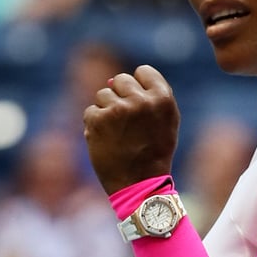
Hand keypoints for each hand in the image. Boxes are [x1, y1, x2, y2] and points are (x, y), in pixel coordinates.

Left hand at [83, 65, 180, 194]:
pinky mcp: (99, 119)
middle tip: (128, 124)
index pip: (143, 71)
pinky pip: (91, 111)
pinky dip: (95, 126)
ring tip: (118, 135)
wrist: (140, 184)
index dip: (139, 88)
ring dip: (106, 112)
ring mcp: (118, 109)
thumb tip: (112, 79)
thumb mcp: (165, 122)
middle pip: (120, 80)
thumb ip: (150, 96)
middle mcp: (141, 100)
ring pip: (103, 94)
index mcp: (162, 98)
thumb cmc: (154, 152)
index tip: (140, 107)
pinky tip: (107, 141)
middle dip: (120, 98)